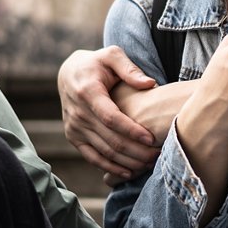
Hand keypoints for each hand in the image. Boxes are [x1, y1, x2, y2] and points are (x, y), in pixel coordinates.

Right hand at [58, 46, 158, 179]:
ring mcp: (74, 128)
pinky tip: (129, 172)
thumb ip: (130, 68)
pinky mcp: (73, 137)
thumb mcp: (112, 56)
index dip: (132, 131)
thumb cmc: (97, 63)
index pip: (111, 118)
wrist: (69, 73)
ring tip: (150, 163)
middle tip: (158, 155)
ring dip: (128, 161)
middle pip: (110, 139)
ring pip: (104, 152)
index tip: (152, 138)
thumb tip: (150, 84)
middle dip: (136, 150)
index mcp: (88, 92)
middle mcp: (78, 113)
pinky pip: (92, 158)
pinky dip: (111, 167)